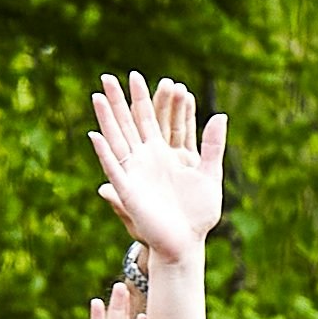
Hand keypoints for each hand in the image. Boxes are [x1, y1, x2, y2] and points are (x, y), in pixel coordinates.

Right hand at [89, 73, 226, 265]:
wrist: (186, 243)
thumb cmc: (198, 213)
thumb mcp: (209, 174)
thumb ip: (212, 146)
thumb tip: (221, 115)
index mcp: (164, 153)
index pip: (153, 119)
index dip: (147, 98)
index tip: (138, 75)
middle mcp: (146, 159)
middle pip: (129, 123)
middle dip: (120, 101)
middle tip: (109, 75)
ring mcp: (135, 172)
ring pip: (117, 140)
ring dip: (107, 119)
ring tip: (98, 95)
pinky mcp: (128, 191)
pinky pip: (114, 168)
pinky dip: (105, 153)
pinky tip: (97, 135)